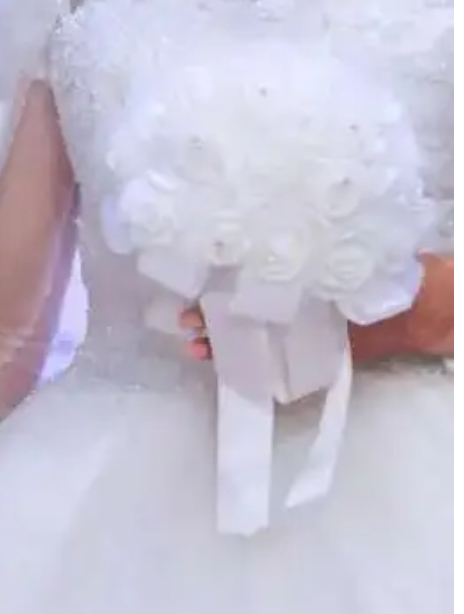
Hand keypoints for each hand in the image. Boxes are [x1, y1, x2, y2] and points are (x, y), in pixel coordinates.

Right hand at [180, 256, 454, 367]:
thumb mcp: (347, 252)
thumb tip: (272, 245)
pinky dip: (246, 367)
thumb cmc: (389, 273)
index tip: (194, 281)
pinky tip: (224, 368)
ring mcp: (297, 326)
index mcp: (296, 265)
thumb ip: (315, 253)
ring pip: (248, 332)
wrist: (424, 312)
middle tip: (188, 319)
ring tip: (197, 346)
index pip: (247, 268)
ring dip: (219, 339)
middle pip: (239, 301)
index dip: (218, 276)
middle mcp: (291, 293)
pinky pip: (270, 362)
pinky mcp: (308, 355)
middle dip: (209, 309)